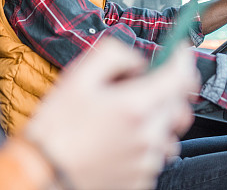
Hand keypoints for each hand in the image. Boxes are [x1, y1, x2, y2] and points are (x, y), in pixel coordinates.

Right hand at [24, 38, 198, 189]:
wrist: (43, 174)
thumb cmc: (56, 127)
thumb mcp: (77, 76)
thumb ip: (114, 55)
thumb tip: (138, 60)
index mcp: (136, 107)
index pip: (180, 76)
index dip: (183, 57)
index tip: (180, 49)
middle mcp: (148, 137)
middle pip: (180, 106)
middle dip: (169, 90)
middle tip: (143, 86)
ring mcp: (146, 162)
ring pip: (169, 134)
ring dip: (157, 120)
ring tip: (124, 119)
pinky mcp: (141, 181)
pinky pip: (154, 156)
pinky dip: (143, 144)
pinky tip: (116, 140)